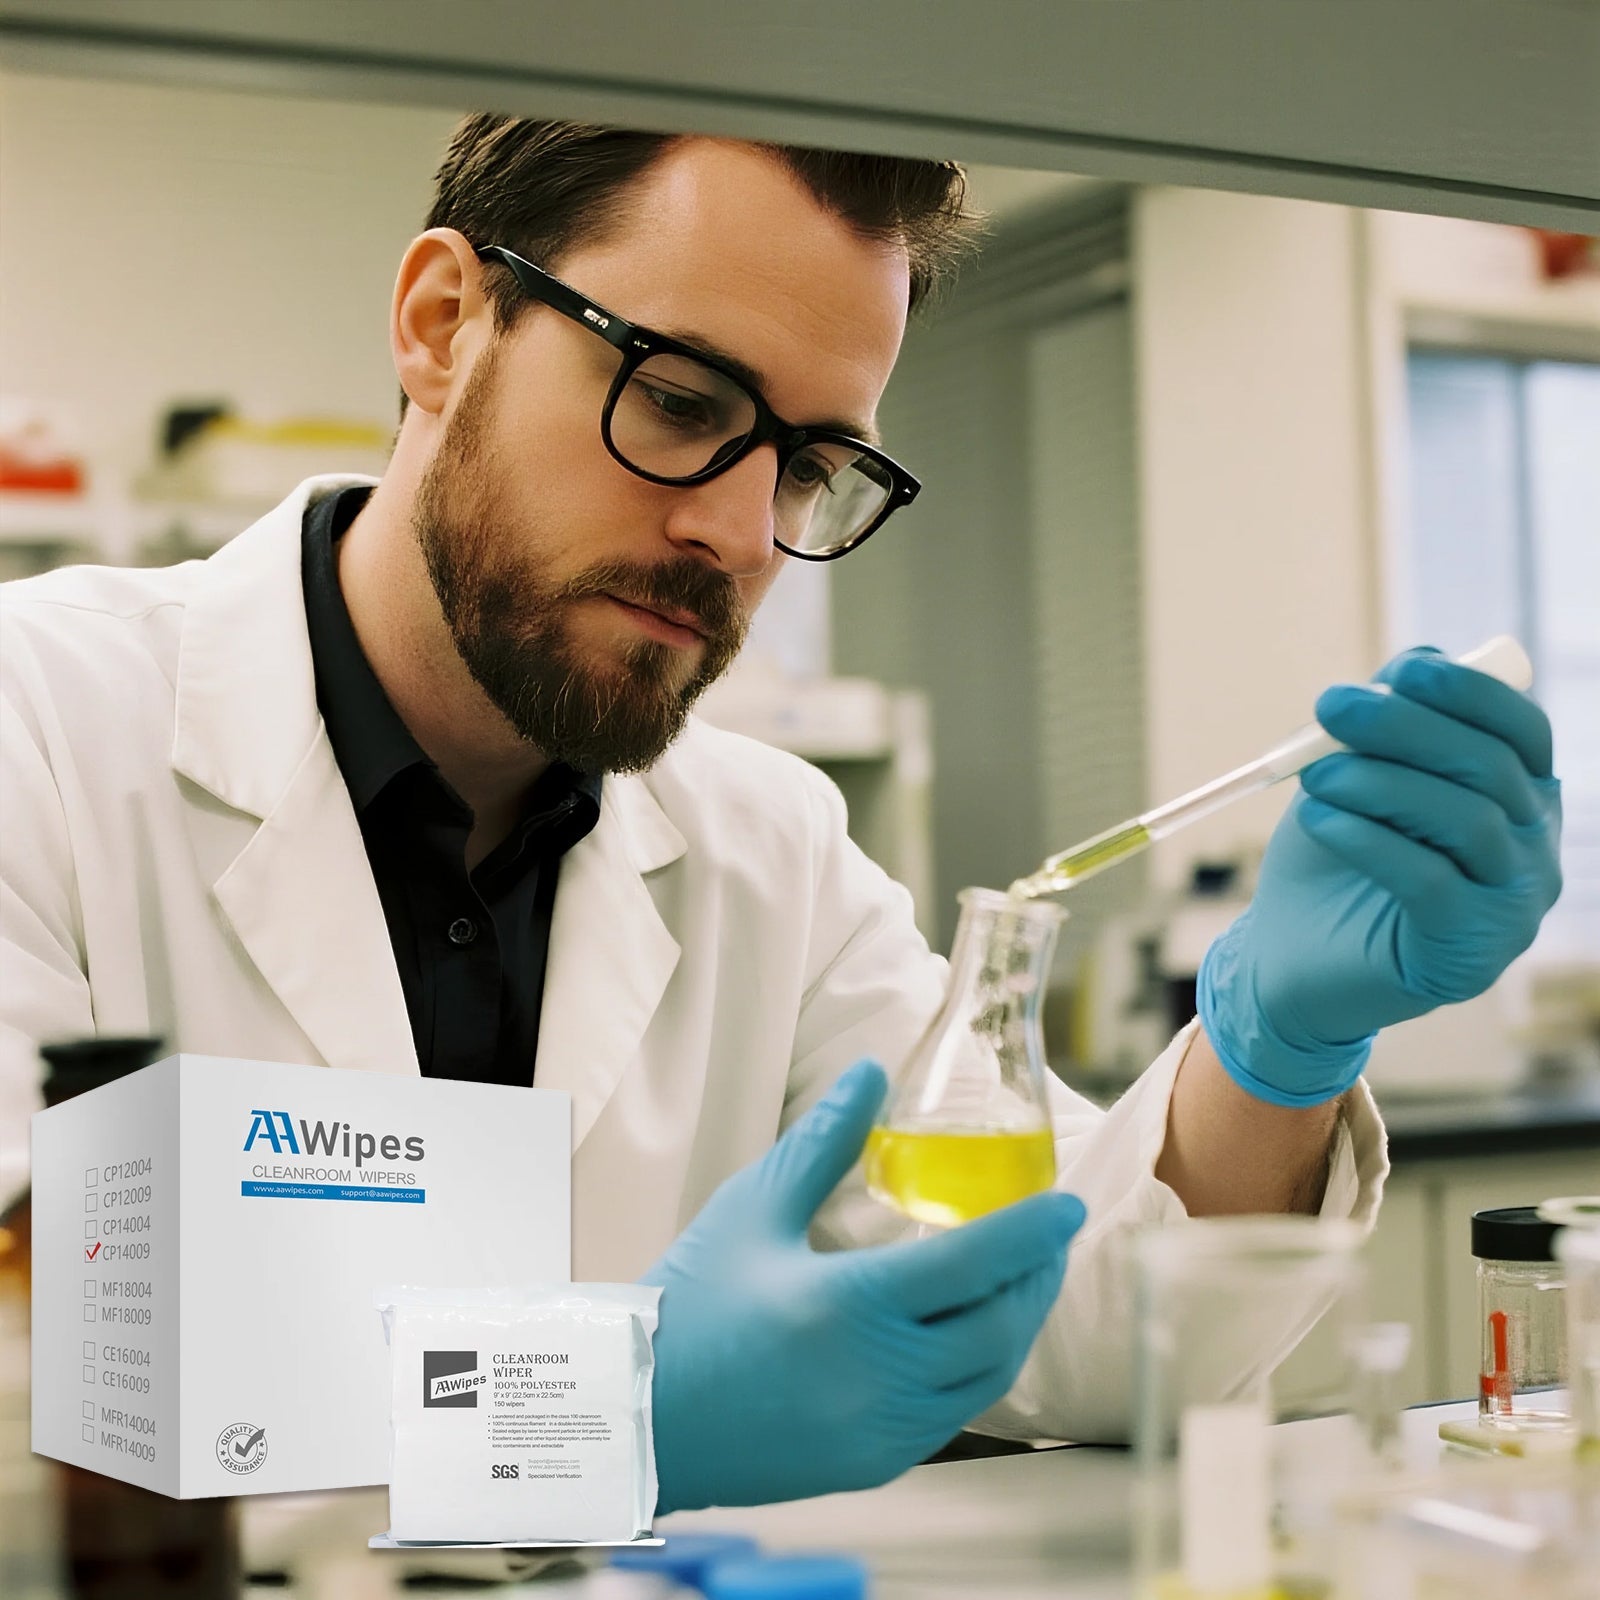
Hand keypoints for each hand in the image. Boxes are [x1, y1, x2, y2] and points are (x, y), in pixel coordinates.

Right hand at [641, 1060, 1084, 1511]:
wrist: (633, 1415)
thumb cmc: (686, 1306)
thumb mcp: (752, 1209)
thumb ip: (825, 1141)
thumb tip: (872, 1072)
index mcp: (850, 1306)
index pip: (974, 1263)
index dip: (1032, 1231)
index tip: (1069, 1203)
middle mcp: (878, 1376)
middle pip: (1000, 1326)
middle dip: (1038, 1276)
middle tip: (1050, 1234)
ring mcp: (881, 1431)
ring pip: (988, 1377)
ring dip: (1017, 1324)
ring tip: (1021, 1277)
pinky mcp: (875, 1464)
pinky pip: (954, 1414)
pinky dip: (979, 1369)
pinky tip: (970, 1334)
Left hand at [1198, 648, 1561, 1105]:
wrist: (1288, 958)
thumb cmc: (1330, 859)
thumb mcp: (1356, 776)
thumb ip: (1391, 724)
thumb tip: (1420, 657)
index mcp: (1518, 796)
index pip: (1521, 730)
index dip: (1471, 692)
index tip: (1403, 669)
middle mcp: (1533, 849)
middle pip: (1490, 768)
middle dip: (1406, 726)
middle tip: (1330, 706)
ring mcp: (1511, 906)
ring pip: (1465, 821)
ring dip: (1381, 783)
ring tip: (1315, 775)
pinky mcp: (1469, 952)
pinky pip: (1431, 881)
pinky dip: (1369, 840)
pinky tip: (1318, 821)